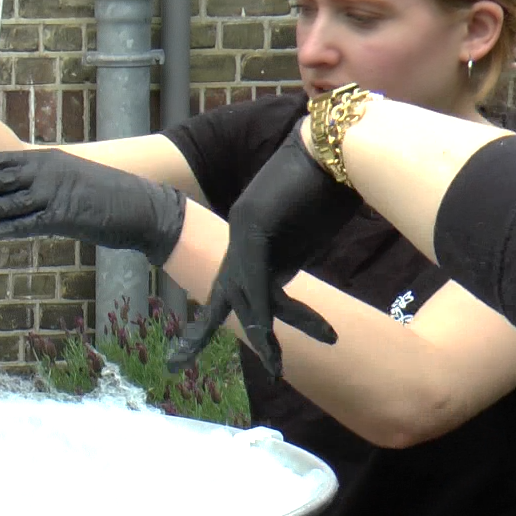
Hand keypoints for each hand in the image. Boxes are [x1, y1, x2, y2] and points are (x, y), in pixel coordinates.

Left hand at [0, 149, 186, 262]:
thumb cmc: (102, 193)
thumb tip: (14, 189)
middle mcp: (46, 172)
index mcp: (45, 159)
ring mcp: (54, 194)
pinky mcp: (64, 217)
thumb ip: (40, 181)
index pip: (0, 160)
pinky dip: (5, 230)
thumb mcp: (67, 177)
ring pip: (5, 202)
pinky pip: (28, 224)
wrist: (139, 205)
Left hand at [169, 127, 363, 377]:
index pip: (235, 287)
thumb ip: (293, 259)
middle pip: (220, 295)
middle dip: (199, 333)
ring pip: (242, 294)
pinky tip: (267, 334)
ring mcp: (245, 231)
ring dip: (261, 333)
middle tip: (176, 365)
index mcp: (254, 242)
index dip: (226, 317)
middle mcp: (242, 238)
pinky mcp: (254, 226)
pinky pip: (256, 277)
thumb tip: (290, 289)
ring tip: (275, 367)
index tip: (227, 344)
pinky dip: (266, 308)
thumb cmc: (331, 187)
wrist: (339, 148)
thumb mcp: (309, 234)